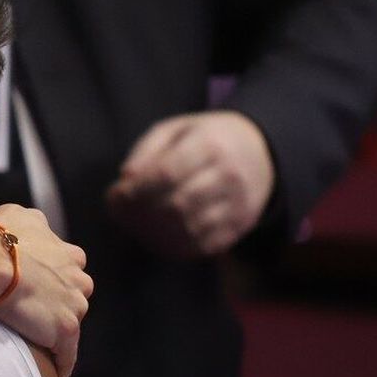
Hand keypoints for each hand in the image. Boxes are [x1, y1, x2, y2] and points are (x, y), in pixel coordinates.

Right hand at [0, 204, 91, 376]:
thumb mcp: (15, 213)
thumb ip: (29, 221)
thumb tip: (21, 222)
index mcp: (68, 251)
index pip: (70, 265)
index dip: (55, 274)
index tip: (39, 283)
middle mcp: (78, 275)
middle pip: (77, 292)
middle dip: (63, 300)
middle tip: (37, 311)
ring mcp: (74, 303)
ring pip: (73, 320)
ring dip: (60, 329)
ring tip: (41, 342)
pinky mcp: (65, 329)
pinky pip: (67, 354)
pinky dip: (62, 364)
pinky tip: (55, 376)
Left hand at [107, 110, 273, 259]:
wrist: (260, 153)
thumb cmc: (206, 139)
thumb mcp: (177, 129)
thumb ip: (147, 149)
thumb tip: (126, 176)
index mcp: (211, 146)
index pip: (167, 174)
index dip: (136, 189)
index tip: (116, 194)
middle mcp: (229, 176)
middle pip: (177, 205)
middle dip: (141, 213)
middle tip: (120, 213)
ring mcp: (238, 205)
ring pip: (188, 229)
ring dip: (153, 232)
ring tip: (134, 225)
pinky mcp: (240, 227)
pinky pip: (202, 246)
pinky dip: (173, 246)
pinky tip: (156, 237)